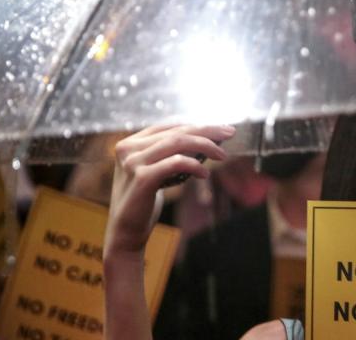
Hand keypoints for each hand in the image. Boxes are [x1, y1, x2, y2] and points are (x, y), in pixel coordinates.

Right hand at [105, 124, 234, 256]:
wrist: (125, 232)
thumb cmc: (144, 200)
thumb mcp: (155, 172)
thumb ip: (169, 155)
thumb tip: (207, 141)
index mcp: (131, 143)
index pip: (169, 125)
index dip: (197, 124)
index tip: (221, 128)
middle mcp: (128, 149)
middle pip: (176, 132)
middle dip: (207, 130)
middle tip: (230, 132)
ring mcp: (133, 162)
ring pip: (177, 143)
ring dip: (205, 145)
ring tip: (222, 155)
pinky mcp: (141, 178)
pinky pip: (175, 163)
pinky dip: (194, 165)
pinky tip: (205, 174)